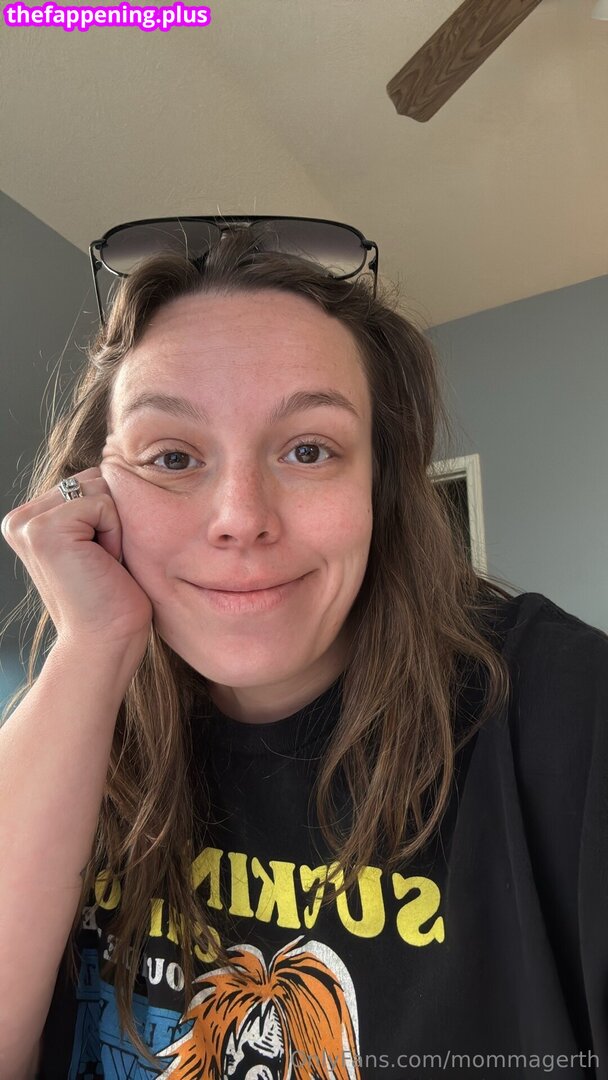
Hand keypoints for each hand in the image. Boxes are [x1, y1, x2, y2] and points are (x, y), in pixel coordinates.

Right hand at [1, 467, 152, 658]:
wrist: (104, 644)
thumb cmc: (112, 600)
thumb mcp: (96, 543)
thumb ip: (90, 506)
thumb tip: (113, 466)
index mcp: (29, 520)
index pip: (88, 481)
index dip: (110, 517)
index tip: (100, 559)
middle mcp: (20, 519)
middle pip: (94, 478)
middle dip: (112, 517)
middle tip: (103, 563)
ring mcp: (28, 523)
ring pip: (100, 487)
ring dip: (116, 526)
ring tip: (103, 564)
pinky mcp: (44, 529)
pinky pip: (103, 503)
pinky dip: (116, 535)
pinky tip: (105, 566)